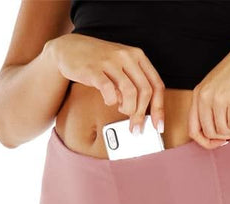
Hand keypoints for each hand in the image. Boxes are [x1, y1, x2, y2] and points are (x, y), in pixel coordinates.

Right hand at [47, 34, 165, 132]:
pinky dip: (111, 101)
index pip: (156, 85)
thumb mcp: (122, 67)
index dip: (159, 109)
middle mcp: (126, 56)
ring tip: (122, 111)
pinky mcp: (93, 69)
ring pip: (130, 92)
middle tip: (136, 128)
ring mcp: (110, 61)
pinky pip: (109, 90)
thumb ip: (134, 85)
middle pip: (145, 91)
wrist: (69, 49)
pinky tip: (108, 101)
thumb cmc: (99, 63)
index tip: (158, 127)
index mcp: (137, 56)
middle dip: (142, 115)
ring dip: (128, 110)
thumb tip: (144, 114)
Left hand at [187, 27, 229, 148]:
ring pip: (222, 132)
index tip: (221, 141)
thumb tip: (216, 138)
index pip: (193, 129)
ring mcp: (217, 98)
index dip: (206, 142)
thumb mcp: (220, 87)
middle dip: (226, 137)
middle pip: (209, 134)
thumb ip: (213, 107)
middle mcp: (204, 96)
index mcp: (199, 93)